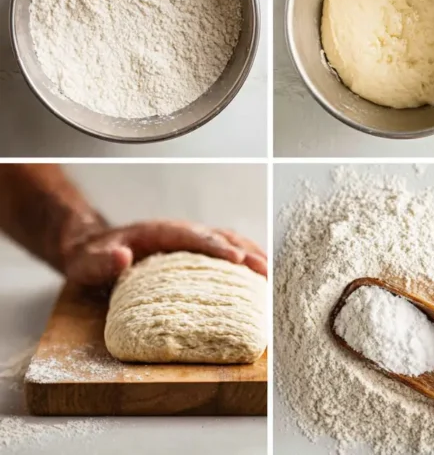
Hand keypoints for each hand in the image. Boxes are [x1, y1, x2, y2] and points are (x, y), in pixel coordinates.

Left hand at [60, 220, 267, 285]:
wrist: (92, 250)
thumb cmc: (92, 257)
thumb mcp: (87, 261)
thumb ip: (102, 261)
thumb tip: (123, 257)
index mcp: (161, 232)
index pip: (197, 237)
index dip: (219, 247)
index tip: (239, 260)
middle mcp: (181, 233)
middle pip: (221, 237)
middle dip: (246, 252)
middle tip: (266, 270)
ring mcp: (189, 243)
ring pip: (227, 242)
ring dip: (250, 255)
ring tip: (270, 275)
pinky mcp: (192, 255)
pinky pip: (223, 252)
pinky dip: (243, 261)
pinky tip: (255, 278)